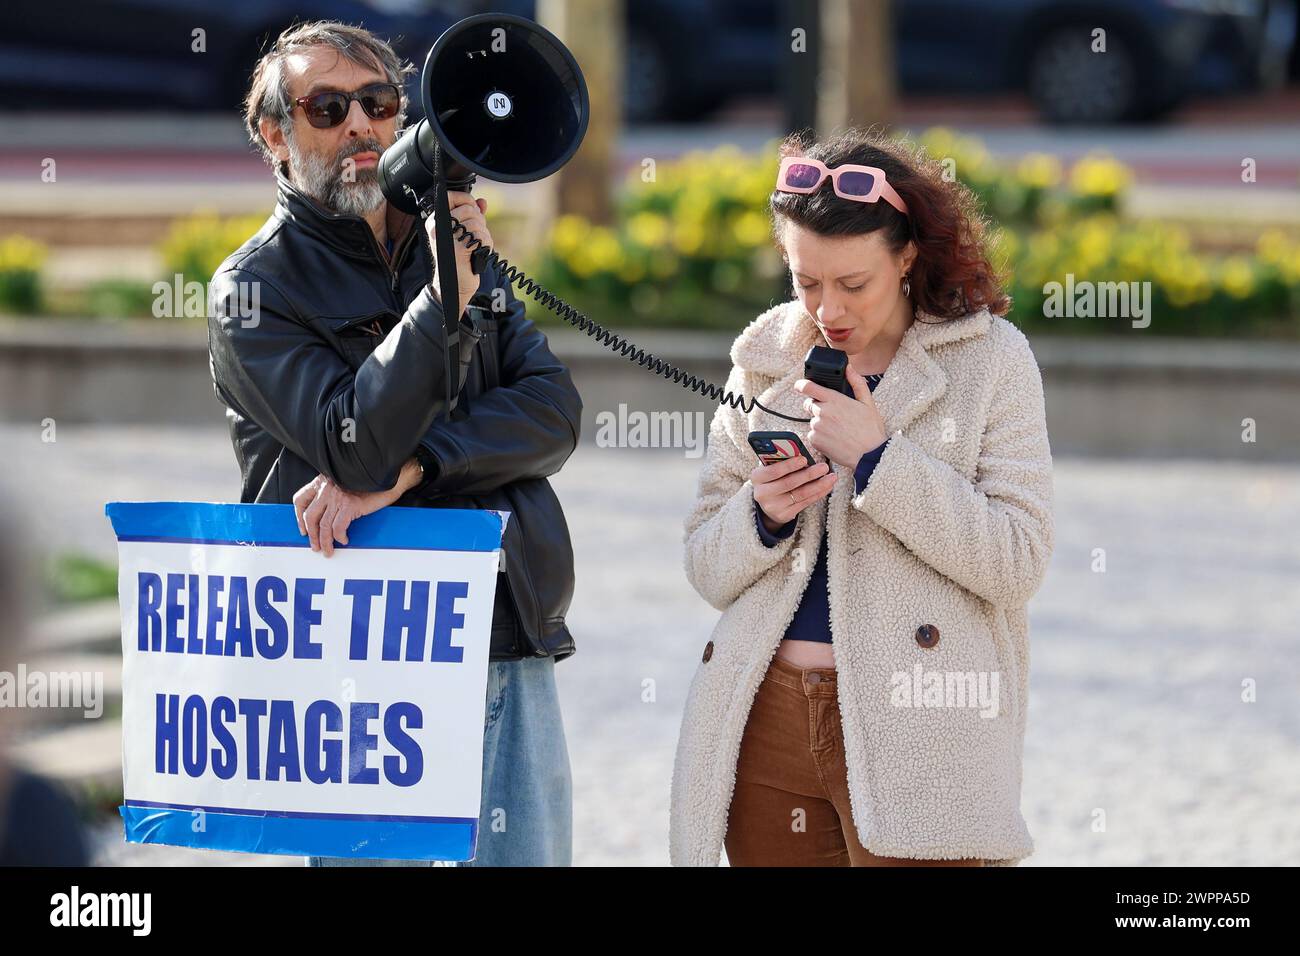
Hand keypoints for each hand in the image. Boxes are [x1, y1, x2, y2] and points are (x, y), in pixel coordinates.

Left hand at [293, 459, 422, 556]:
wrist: (387, 477)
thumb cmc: (369, 482)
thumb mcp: (343, 484)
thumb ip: (331, 494)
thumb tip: (324, 515)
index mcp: (323, 481)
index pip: (300, 499)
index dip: (298, 517)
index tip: (303, 529)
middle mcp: (327, 488)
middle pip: (310, 516)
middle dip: (312, 535)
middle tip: (315, 546)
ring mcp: (338, 496)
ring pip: (324, 525)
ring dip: (325, 541)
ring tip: (328, 550)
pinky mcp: (351, 505)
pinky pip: (338, 527)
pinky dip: (340, 536)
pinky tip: (344, 540)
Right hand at [426, 191, 490, 317]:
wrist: (454, 285)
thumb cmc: (458, 260)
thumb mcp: (464, 233)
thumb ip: (472, 216)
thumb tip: (482, 202)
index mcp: (436, 221)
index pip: (453, 197)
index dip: (468, 201)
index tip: (474, 211)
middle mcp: (438, 227)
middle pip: (469, 209)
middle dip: (479, 222)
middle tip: (474, 237)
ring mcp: (446, 237)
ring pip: (477, 223)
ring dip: (483, 236)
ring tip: (474, 247)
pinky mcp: (458, 248)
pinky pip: (481, 236)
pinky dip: (485, 245)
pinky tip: (477, 253)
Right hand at [751, 455, 837, 530]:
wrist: (769, 502)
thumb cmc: (774, 478)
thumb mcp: (772, 468)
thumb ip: (781, 460)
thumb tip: (802, 453)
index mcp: (757, 477)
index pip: (773, 471)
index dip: (789, 465)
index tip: (804, 459)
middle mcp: (762, 493)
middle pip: (789, 483)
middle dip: (809, 474)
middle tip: (824, 467)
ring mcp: (772, 506)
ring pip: (800, 494)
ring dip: (818, 485)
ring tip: (831, 477)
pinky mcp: (784, 515)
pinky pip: (805, 503)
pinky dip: (818, 494)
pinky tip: (827, 487)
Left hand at [794, 366, 886, 468]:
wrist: (870, 455)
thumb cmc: (870, 430)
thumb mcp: (868, 403)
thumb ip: (857, 383)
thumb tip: (849, 368)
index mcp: (835, 400)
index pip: (809, 387)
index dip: (801, 385)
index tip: (799, 386)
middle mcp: (823, 411)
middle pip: (810, 404)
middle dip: (818, 407)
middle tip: (834, 416)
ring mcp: (817, 426)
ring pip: (813, 420)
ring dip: (821, 423)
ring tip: (838, 430)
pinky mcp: (815, 440)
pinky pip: (813, 435)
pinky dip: (820, 436)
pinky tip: (834, 439)